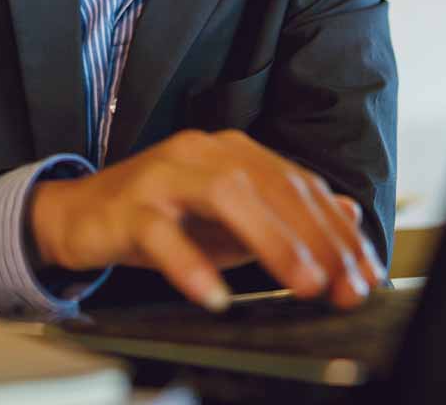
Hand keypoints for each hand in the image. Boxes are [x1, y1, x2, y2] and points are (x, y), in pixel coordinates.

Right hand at [28, 129, 385, 310]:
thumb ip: (285, 214)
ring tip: (304, 282)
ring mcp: (165, 175)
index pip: (298, 184)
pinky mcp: (129, 207)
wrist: (79, 213)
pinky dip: (190, 264)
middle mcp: (204, 152)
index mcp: (233, 150)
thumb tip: (348, 216)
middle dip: (317, 238)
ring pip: (225, 195)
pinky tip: (214, 295)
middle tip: (346, 284)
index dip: (336, 229)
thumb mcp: (232, 217)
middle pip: (270, 185)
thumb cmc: (163, 215)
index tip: (366, 272)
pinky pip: (161, 234)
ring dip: (271, 240)